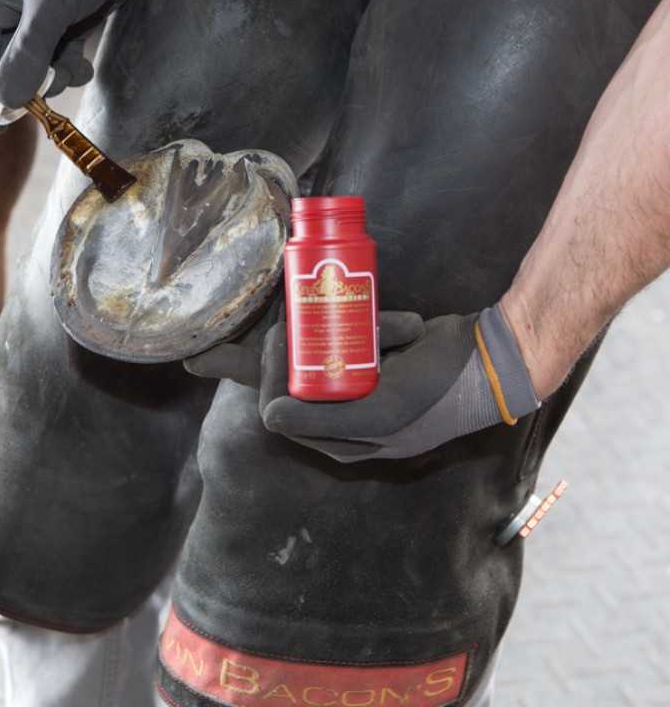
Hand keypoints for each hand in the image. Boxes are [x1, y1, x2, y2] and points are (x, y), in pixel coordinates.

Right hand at [0, 0, 170, 131]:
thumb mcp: (51, 8)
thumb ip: (28, 57)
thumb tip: (5, 103)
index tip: (0, 127)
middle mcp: (12, 14)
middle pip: (7, 69)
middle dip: (27, 88)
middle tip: (48, 100)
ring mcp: (42, 21)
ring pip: (37, 70)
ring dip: (54, 79)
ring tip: (74, 69)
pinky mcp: (69, 25)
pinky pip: (61, 61)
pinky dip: (72, 70)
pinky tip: (86, 66)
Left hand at [185, 306, 539, 462]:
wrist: (490, 364)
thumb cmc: (435, 393)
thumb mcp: (379, 413)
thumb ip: (323, 421)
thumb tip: (269, 415)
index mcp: (341, 441)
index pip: (281, 409)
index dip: (273, 374)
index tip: (284, 338)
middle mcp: (347, 420)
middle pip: (296, 381)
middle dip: (297, 346)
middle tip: (302, 317)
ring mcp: (363, 392)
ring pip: (321, 358)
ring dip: (331, 331)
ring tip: (359, 322)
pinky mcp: (379, 366)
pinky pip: (353, 345)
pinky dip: (365, 327)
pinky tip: (392, 323)